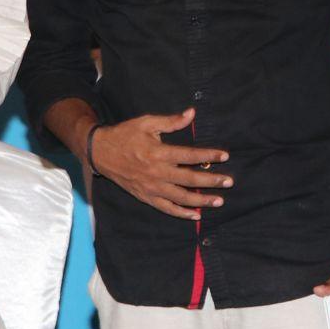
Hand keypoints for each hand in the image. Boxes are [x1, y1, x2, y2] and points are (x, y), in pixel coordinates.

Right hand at [88, 109, 230, 220]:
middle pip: (190, 180)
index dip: (209, 155)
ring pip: (181, 197)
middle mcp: (157, 172)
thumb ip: (171, 121)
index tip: (225, 156)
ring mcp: (151, 187)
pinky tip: (195, 215)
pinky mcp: (145, 196)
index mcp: (158, 153)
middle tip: (229, 182)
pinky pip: (166, 208)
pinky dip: (181, 213)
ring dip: (201, 200)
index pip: (190, 156)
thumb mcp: (147, 123)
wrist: (100, 153)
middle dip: (212, 181)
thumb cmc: (125, 135)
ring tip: (219, 201)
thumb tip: (192, 113)